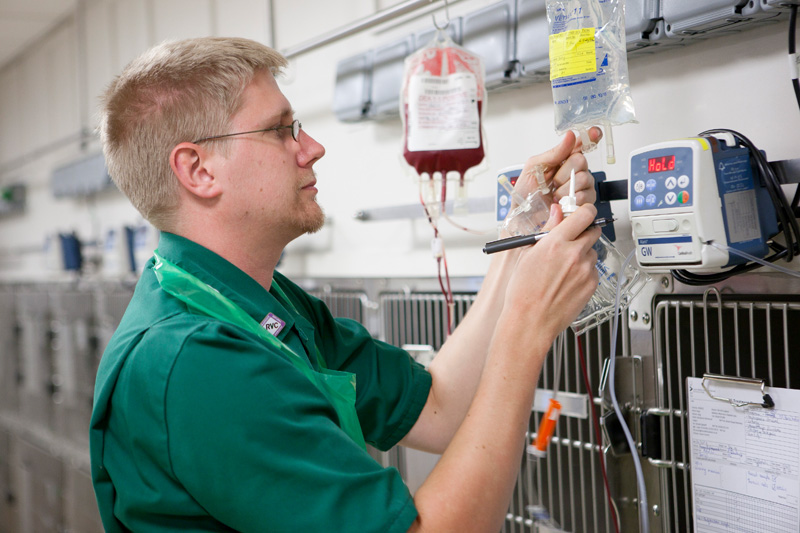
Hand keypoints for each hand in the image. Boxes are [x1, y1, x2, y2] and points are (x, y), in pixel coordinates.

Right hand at [501, 203, 600, 345]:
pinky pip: (592, 270)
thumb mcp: (527, 254)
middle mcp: (574, 254)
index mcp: (556, 242)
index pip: (584, 214)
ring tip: (563, 269)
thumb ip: (547, 229)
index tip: (582, 213)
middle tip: (572, 240)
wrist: (530, 321)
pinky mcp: (592, 284)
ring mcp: (585, 270)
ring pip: (592, 252)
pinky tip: (567, 281)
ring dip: (582, 254)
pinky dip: (583, 272)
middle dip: (584, 232)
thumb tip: (557, 213)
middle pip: (593, 230)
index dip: (585, 211)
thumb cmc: (523, 292)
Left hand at [514, 127, 601, 209]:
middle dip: (564, 172)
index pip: (581, 144)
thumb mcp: (534, 167)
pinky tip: (562, 203)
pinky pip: (585, 196)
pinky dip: (570, 200)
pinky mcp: (585, 202)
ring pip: (583, 178)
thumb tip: (570, 136)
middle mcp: (575, 171)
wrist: (524, 215)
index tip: (595, 132)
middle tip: (553, 182)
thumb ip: (554, 152)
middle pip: (581, 160)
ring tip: (554, 195)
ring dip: (564, 189)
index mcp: (563, 159)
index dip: (590, 136)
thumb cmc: (526, 192)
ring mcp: (582, 187)